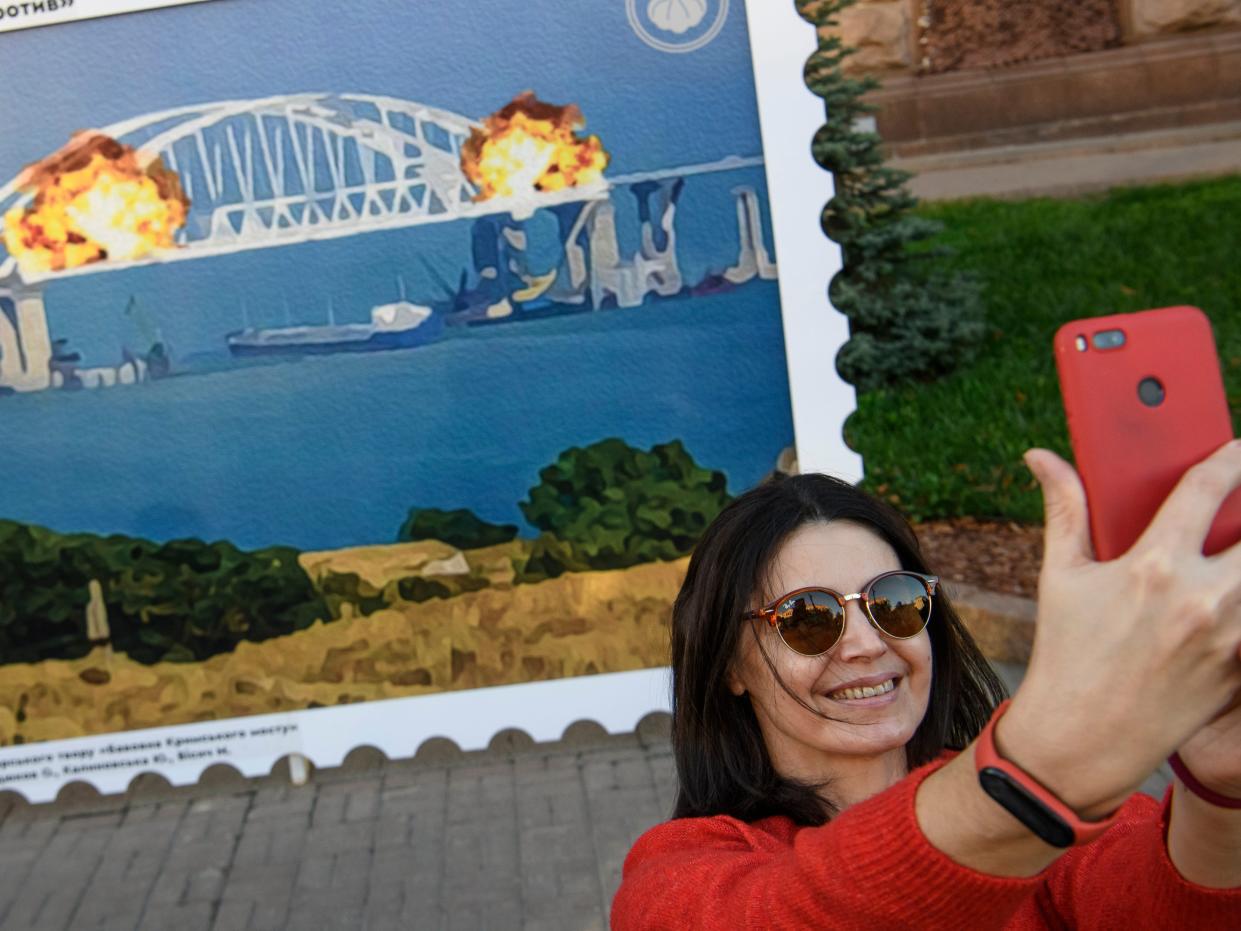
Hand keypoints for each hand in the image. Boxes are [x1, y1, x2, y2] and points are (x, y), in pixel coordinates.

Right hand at [998, 441, 1240, 818]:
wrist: (1082, 740)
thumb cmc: (1067, 654)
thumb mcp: (1061, 577)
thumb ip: (1065, 509)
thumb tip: (1041, 457)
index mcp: (1153, 566)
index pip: (1208, 488)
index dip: (1232, 457)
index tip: (1239, 446)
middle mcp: (1202, 597)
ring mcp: (1230, 636)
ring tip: (1235, 551)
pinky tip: (1228, 598)